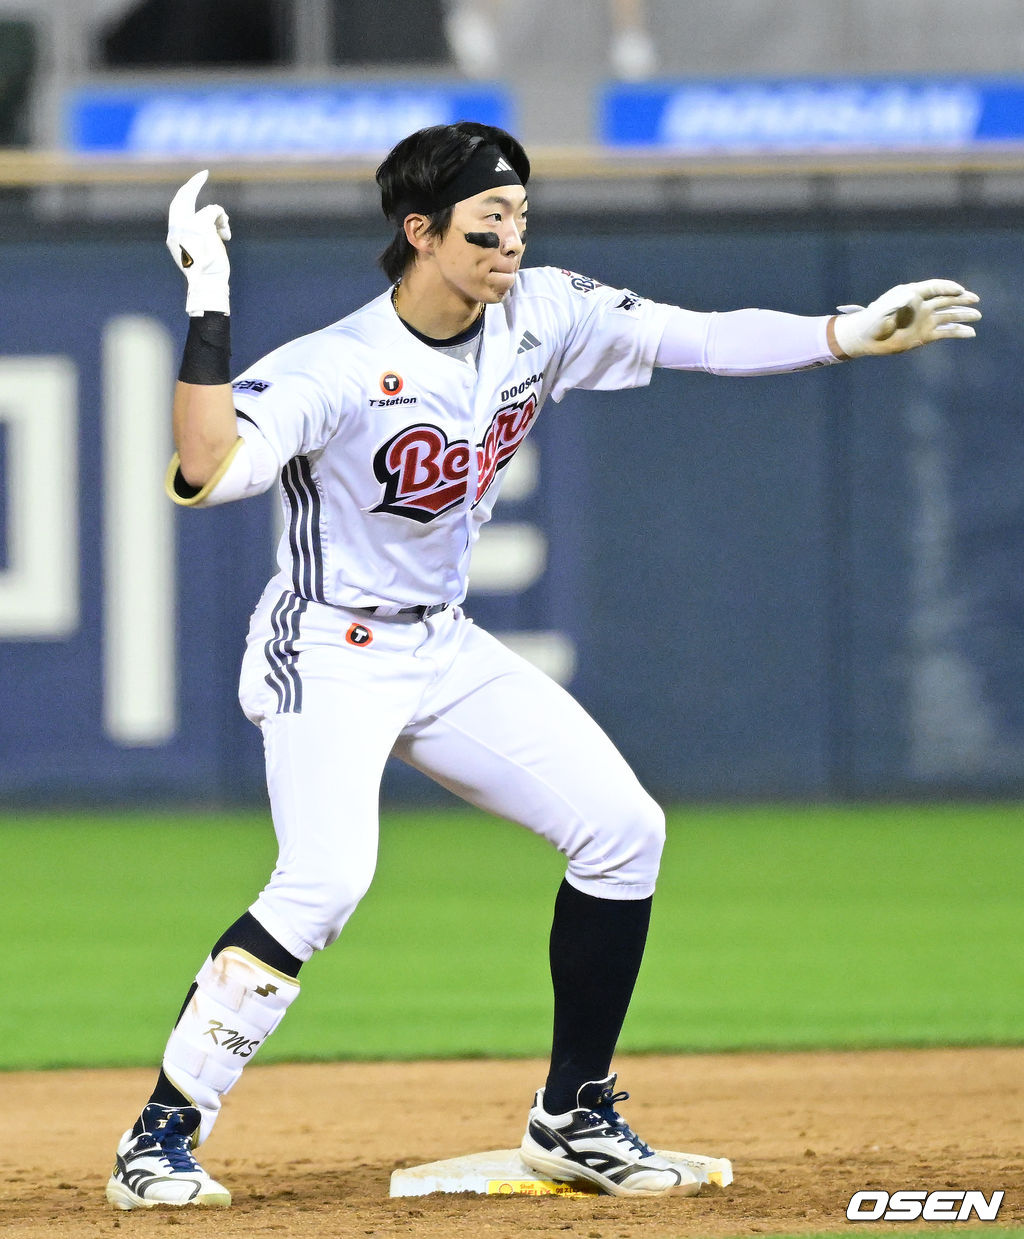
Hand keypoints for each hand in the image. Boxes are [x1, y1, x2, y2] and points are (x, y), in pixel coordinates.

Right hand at [167, 169, 231, 316]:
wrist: (207, 284)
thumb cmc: (207, 274)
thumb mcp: (198, 253)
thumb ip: (197, 235)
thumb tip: (210, 222)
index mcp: (174, 236)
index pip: (176, 208)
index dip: (185, 194)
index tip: (192, 184)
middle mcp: (177, 228)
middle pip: (183, 197)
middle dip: (193, 183)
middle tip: (203, 173)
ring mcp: (187, 225)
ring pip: (207, 209)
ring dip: (220, 220)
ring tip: (223, 235)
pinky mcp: (200, 225)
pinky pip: (215, 211)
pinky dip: (223, 222)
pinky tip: (225, 236)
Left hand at [831, 279, 980, 357]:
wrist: (867, 339)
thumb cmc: (872, 322)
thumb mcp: (882, 311)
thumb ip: (895, 303)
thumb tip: (911, 295)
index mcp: (912, 295)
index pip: (935, 287)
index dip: (948, 288)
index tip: (960, 291)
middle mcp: (922, 306)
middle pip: (946, 299)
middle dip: (961, 299)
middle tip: (975, 300)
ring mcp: (924, 320)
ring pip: (948, 315)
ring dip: (963, 315)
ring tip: (977, 316)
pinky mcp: (925, 335)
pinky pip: (945, 332)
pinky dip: (958, 332)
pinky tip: (971, 333)